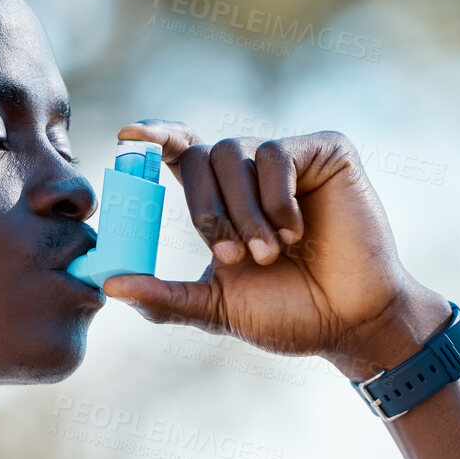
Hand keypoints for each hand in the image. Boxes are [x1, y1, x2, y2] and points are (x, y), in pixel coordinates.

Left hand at [100, 120, 452, 378]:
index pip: (181, 152)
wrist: (350, 322)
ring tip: (272, 254)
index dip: (154, 137)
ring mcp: (290, 158)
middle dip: (207, 210)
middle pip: (202, 156)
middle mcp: (253, 172)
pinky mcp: (326, 152)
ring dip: (245, 213)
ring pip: (236, 156)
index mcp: (223, 200)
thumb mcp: (216, 308)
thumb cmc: (290, 315)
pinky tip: (298, 232)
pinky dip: (277, 198)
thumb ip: (164, 297)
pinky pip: (277, 154)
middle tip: (233, 258)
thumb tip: (108, 284)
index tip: (127, 136)